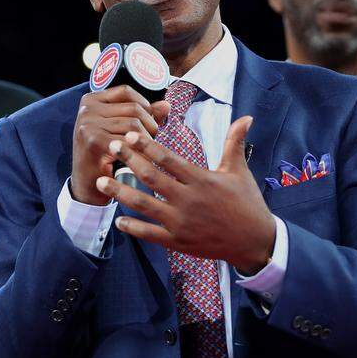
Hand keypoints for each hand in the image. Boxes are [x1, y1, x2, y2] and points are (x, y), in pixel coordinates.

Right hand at [71, 85, 168, 205]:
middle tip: (152, 143)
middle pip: (133, 108)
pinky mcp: (93, 139)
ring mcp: (88, 123)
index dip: (144, 105)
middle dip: (149, 125)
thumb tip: (166, 105)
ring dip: (147, 140)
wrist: (87, 186)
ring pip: (133, 123)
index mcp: (91, 100)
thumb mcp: (121, 131)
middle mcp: (87, 108)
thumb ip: (143, 116)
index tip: (149, 123)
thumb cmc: (105, 156)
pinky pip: (128, 140)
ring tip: (146, 153)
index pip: (126, 91)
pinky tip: (141, 161)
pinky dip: (140, 152)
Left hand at [97, 116, 275, 273]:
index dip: (147, 145)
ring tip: (101, 181)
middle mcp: (188, 199)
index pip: (168, 158)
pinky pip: (150, 233)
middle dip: (128, 160)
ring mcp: (181, 222)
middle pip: (151, 177)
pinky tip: (118, 219)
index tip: (129, 135)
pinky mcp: (178, 242)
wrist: (255, 242)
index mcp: (201, 179)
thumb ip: (235, 142)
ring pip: (144, 205)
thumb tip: (246, 116)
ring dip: (120, 192)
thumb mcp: (239, 171)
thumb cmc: (247, 203)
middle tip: (111, 147)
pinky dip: (132, 227)